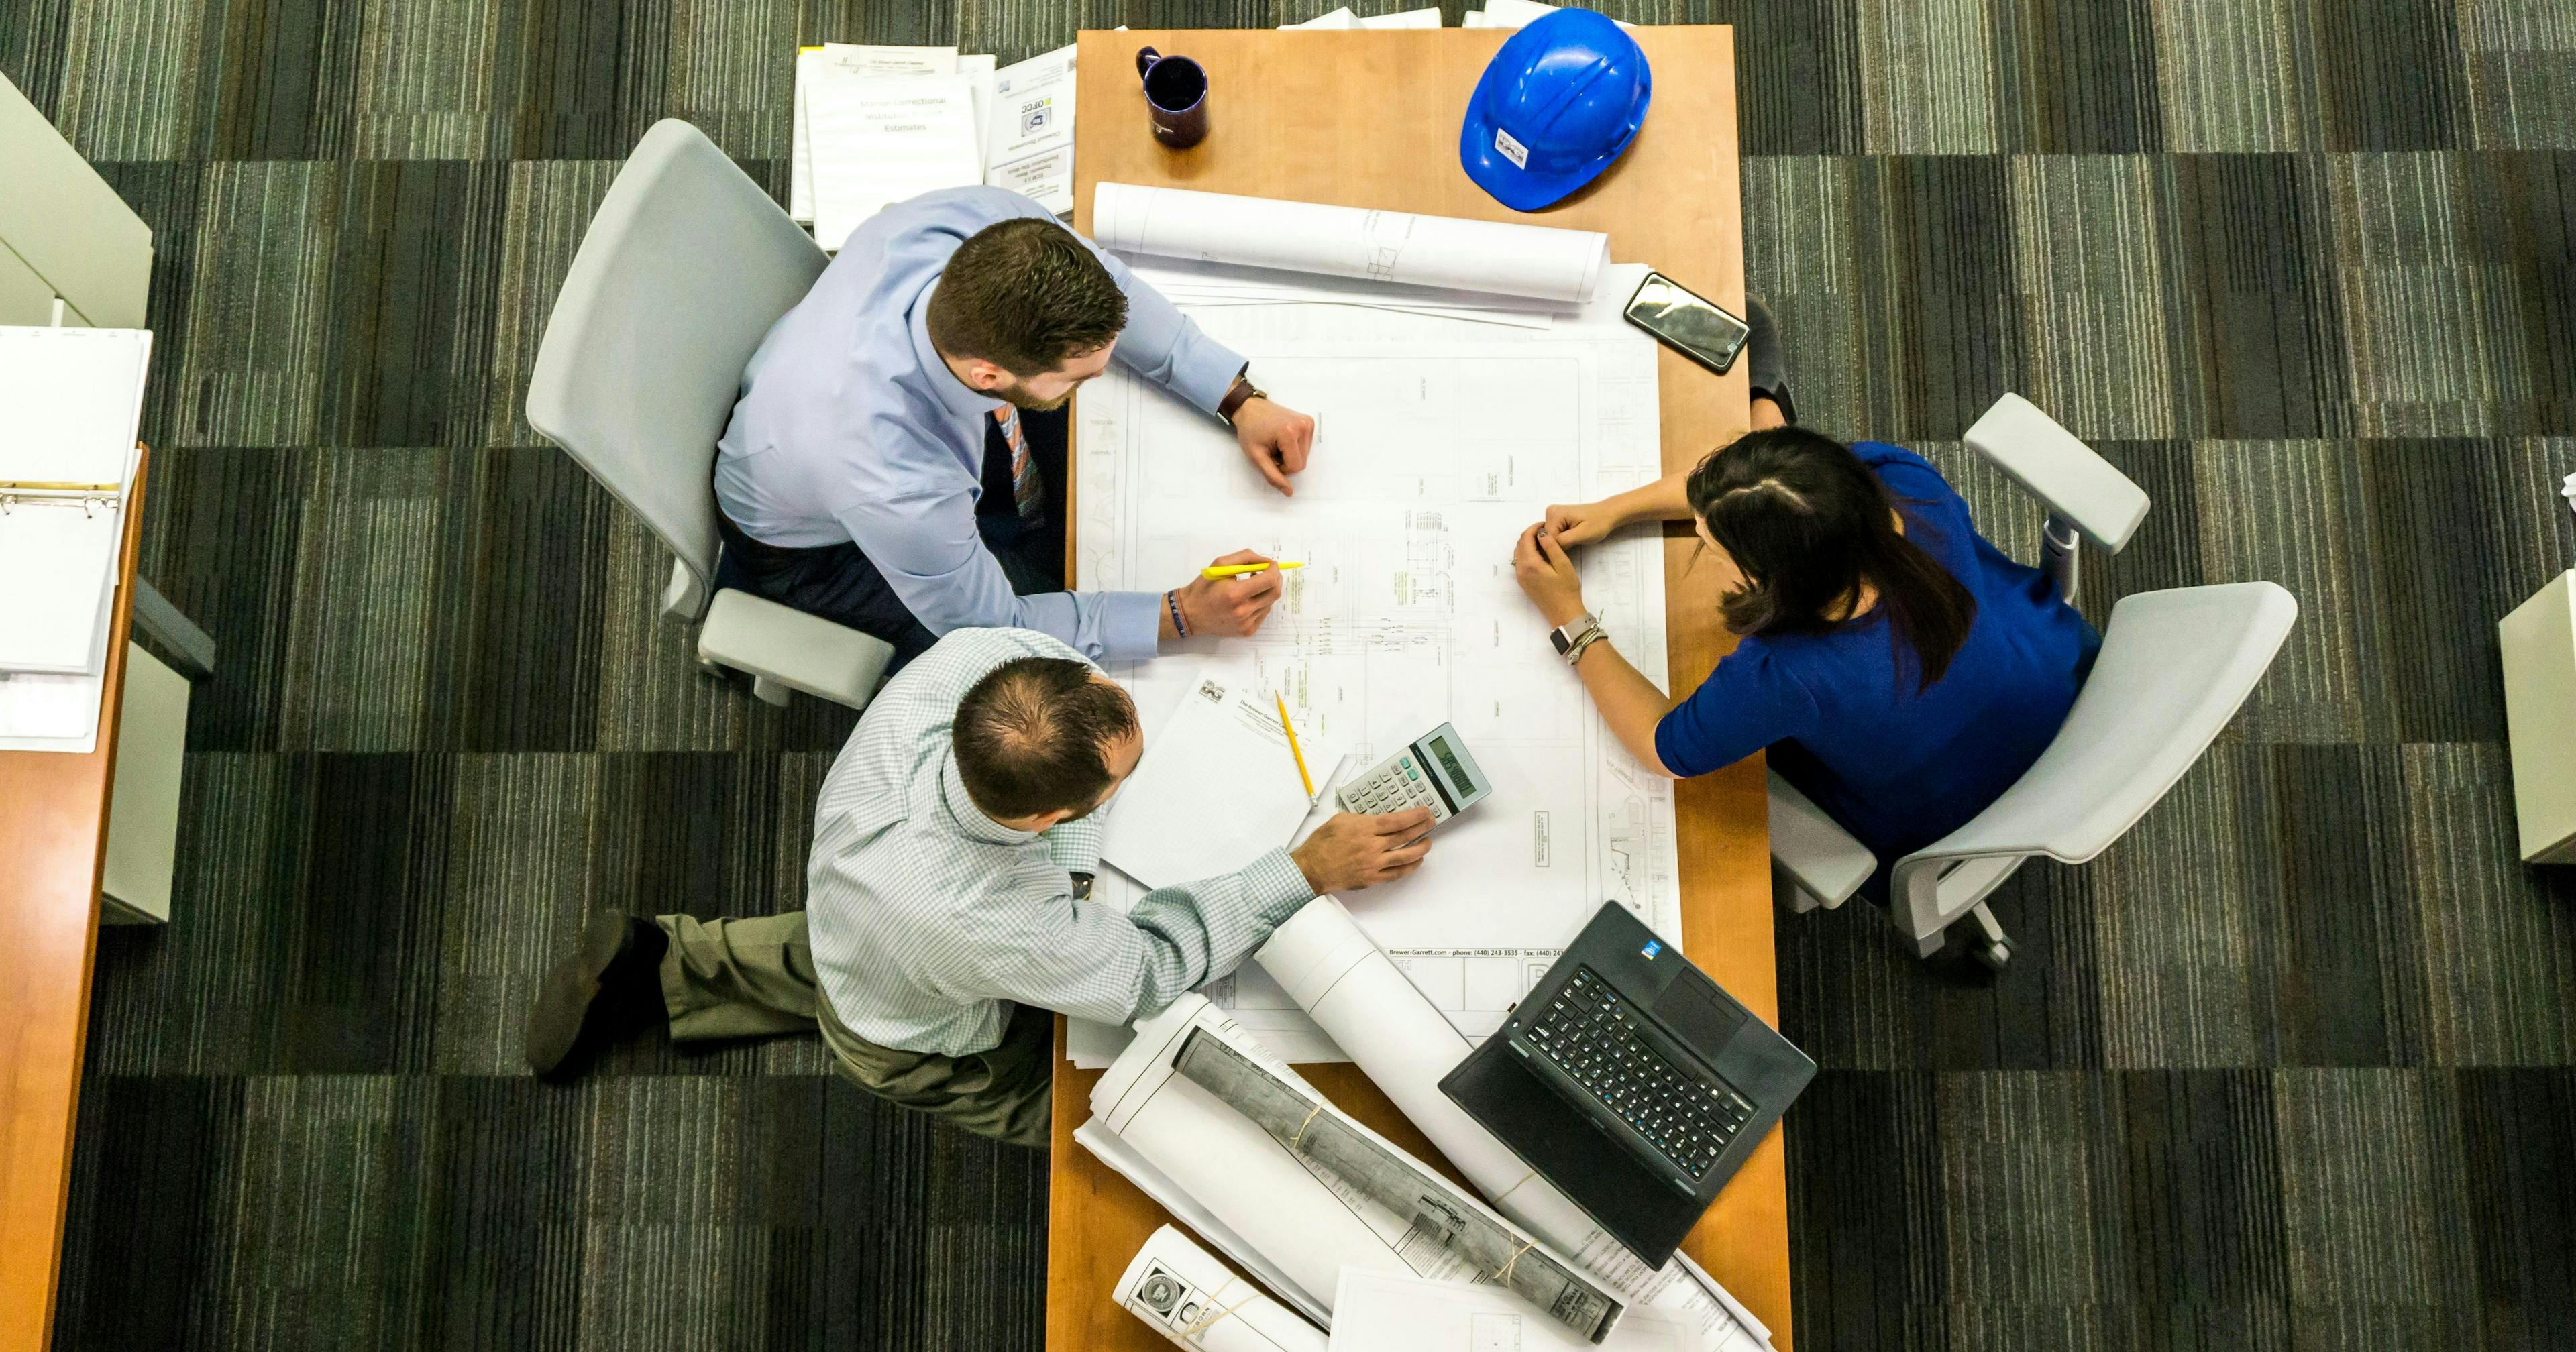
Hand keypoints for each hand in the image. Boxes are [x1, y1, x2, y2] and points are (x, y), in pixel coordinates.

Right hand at [1170, 549, 1284, 638]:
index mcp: (1235, 594)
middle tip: (1268, 572)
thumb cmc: (1203, 587)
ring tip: (1251, 587)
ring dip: (1266, 591)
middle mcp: (1242, 612)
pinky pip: (1263, 614)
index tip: (1271, 564)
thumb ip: (1245, 558)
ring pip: (1269, 603)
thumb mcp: (1220, 564)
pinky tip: (1246, 600)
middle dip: (1275, 579)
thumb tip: (1266, 561)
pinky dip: (1260, 604)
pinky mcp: (1247, 631)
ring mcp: (1246, 624)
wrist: (1190, 614)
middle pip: (1274, 593)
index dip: (1273, 570)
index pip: (1268, 580)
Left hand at [1232, 397, 1314, 495]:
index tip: (1269, 457)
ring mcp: (1308, 423)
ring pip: (1305, 456)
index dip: (1281, 469)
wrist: (1251, 408)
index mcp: (1289, 433)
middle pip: (1302, 462)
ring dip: (1291, 455)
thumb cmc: (1250, 431)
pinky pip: (1306, 446)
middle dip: (1286, 462)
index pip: (1295, 467)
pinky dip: (1295, 447)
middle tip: (1272, 450)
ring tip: (1277, 443)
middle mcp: (1303, 426)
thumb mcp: (1256, 456)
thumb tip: (1289, 492)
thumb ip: (1273, 476)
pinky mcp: (1309, 422)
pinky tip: (1283, 438)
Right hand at [1291, 808, 1434, 893]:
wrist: (1312, 868)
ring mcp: (1373, 864)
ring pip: (1405, 857)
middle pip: (1404, 837)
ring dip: (1420, 848)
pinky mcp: (1372, 878)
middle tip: (1430, 823)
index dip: (1414, 816)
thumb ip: (1362, 818)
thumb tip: (1377, 819)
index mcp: (1364, 829)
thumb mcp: (1340, 820)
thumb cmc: (1322, 843)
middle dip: (1421, 828)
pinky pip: (1396, 874)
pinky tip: (1416, 862)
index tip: (1424, 812)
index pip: (1396, 821)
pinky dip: (1409, 868)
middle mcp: (1372, 847)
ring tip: (1428, 842)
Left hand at [1513, 523, 1587, 628]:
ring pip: (1518, 553)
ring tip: (1543, 540)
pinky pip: (1520, 562)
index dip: (1534, 528)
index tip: (1545, 524)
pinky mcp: (1523, 582)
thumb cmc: (1567, 590)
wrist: (1564, 614)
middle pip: (1520, 544)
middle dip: (1530, 534)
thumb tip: (1542, 533)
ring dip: (1527, 543)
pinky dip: (1527, 553)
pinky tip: (1540, 553)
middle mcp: (1521, 570)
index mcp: (1530, 564)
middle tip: (1545, 531)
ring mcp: (1520, 577)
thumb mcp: (1563, 565)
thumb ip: (1552, 546)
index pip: (1526, 538)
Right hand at [1540, 499, 1622, 547]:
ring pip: (1550, 538)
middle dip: (1559, 545)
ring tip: (1574, 540)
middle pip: (1547, 538)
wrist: (1608, 514)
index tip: (1572, 547)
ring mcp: (1552, 515)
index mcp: (1554, 514)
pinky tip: (1572, 538)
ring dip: (1561, 543)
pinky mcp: (1556, 519)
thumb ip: (1563, 541)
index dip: (1558, 548)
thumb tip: (1547, 547)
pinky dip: (1561, 540)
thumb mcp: (1582, 534)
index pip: (1547, 540)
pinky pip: (1553, 535)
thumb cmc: (1598, 523)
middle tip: (1575, 542)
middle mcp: (1550, 512)